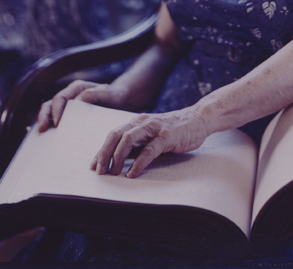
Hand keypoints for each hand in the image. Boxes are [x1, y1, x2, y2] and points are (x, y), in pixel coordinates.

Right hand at [37, 80, 129, 131]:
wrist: (121, 103)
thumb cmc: (115, 97)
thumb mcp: (111, 94)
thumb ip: (99, 94)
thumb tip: (82, 98)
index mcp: (77, 88)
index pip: (61, 97)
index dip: (56, 109)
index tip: (57, 122)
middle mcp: (69, 97)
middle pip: (50, 105)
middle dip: (44, 117)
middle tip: (42, 129)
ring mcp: (68, 108)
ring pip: (50, 114)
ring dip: (44, 124)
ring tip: (41, 137)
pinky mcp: (69, 119)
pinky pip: (56, 124)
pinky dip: (49, 131)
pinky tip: (45, 143)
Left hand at [90, 107, 207, 178]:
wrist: (199, 119)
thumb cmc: (175, 130)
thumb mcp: (152, 135)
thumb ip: (138, 144)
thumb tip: (120, 161)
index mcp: (137, 122)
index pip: (113, 134)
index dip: (101, 150)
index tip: (93, 166)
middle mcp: (142, 122)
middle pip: (115, 135)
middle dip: (104, 154)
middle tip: (98, 172)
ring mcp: (154, 128)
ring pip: (128, 139)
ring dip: (117, 157)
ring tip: (113, 173)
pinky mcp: (167, 136)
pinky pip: (149, 150)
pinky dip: (138, 163)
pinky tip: (132, 174)